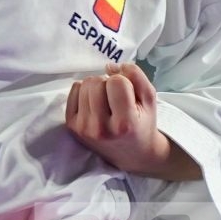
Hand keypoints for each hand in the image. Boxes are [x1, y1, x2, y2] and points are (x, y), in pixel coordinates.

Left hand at [65, 62, 199, 180]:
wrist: (133, 153)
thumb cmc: (143, 123)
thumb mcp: (149, 99)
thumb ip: (135, 76)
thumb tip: (108, 66)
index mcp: (124, 123)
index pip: (117, 82)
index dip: (124, 82)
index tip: (129, 94)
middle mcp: (100, 128)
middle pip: (96, 81)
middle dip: (108, 83)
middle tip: (117, 97)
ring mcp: (83, 127)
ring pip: (83, 84)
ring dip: (96, 86)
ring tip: (107, 100)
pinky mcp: (71, 125)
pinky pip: (73, 91)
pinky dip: (84, 91)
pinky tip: (95, 103)